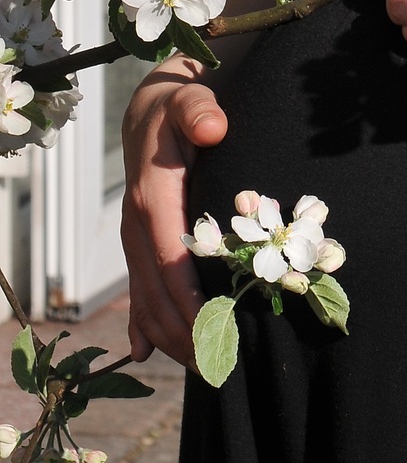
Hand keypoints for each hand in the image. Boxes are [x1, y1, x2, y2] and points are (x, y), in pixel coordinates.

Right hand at [121, 59, 228, 365]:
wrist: (149, 112)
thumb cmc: (178, 106)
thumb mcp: (189, 97)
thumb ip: (200, 108)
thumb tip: (214, 125)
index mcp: (152, 196)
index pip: (169, 259)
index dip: (188, 298)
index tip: (211, 329)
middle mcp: (137, 223)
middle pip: (156, 291)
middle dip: (182, 330)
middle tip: (216, 363)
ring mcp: (134, 236)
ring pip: (145, 297)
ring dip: (168, 334)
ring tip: (200, 365)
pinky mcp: (139, 243)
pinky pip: (137, 288)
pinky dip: (140, 322)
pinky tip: (143, 351)